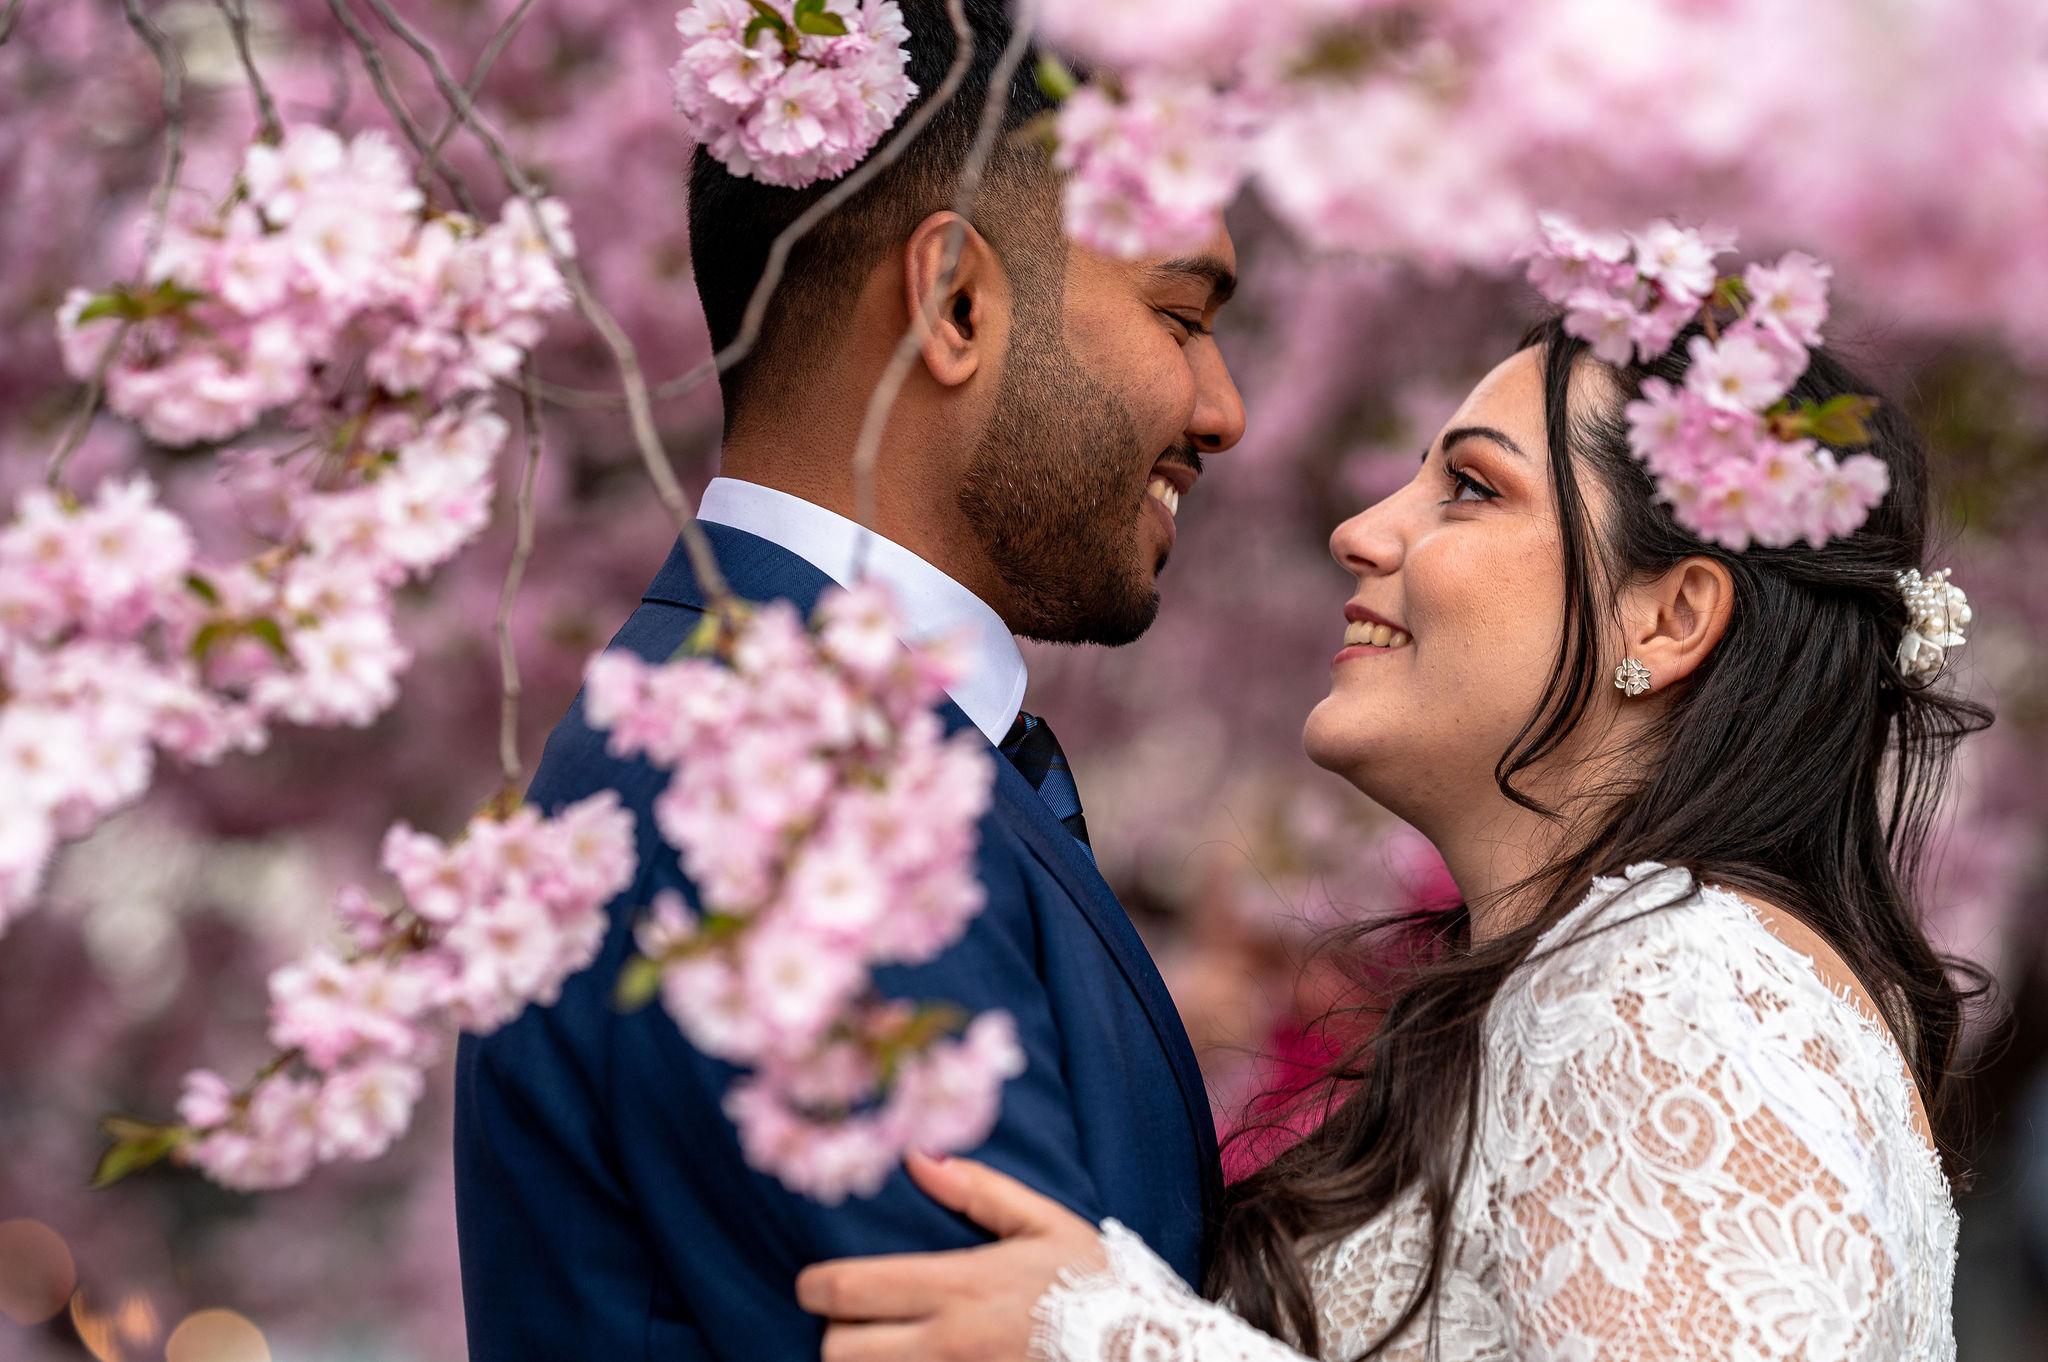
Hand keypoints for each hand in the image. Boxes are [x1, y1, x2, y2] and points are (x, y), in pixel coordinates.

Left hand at [796, 1150, 1106, 1361]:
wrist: (1148, 1352)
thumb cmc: (1095, 1286)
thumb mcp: (1045, 1223)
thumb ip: (978, 1190)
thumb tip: (916, 1156)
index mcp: (958, 1286)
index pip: (846, 1291)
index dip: (813, 1286)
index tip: (815, 1282)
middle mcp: (947, 1344)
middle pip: (838, 1352)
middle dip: (834, 1334)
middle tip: (854, 1321)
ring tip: (883, 1347)